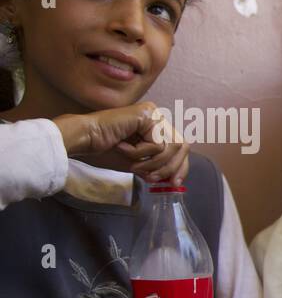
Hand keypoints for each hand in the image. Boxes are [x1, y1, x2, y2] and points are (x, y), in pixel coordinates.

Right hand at [53, 101, 189, 183]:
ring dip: (151, 162)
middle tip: (152, 178)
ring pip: (171, 147)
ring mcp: (153, 113)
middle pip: (182, 146)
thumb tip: (174, 179)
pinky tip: (123, 146)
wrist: (84, 140)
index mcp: (156, 126)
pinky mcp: (147, 114)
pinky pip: (156, 143)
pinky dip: (140, 153)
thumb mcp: (137, 163)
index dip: (180, 167)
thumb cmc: (104, 150)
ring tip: (131, 161)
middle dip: (169, 167)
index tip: (174, 184)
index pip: (180, 148)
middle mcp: (157, 117)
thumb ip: (156, 168)